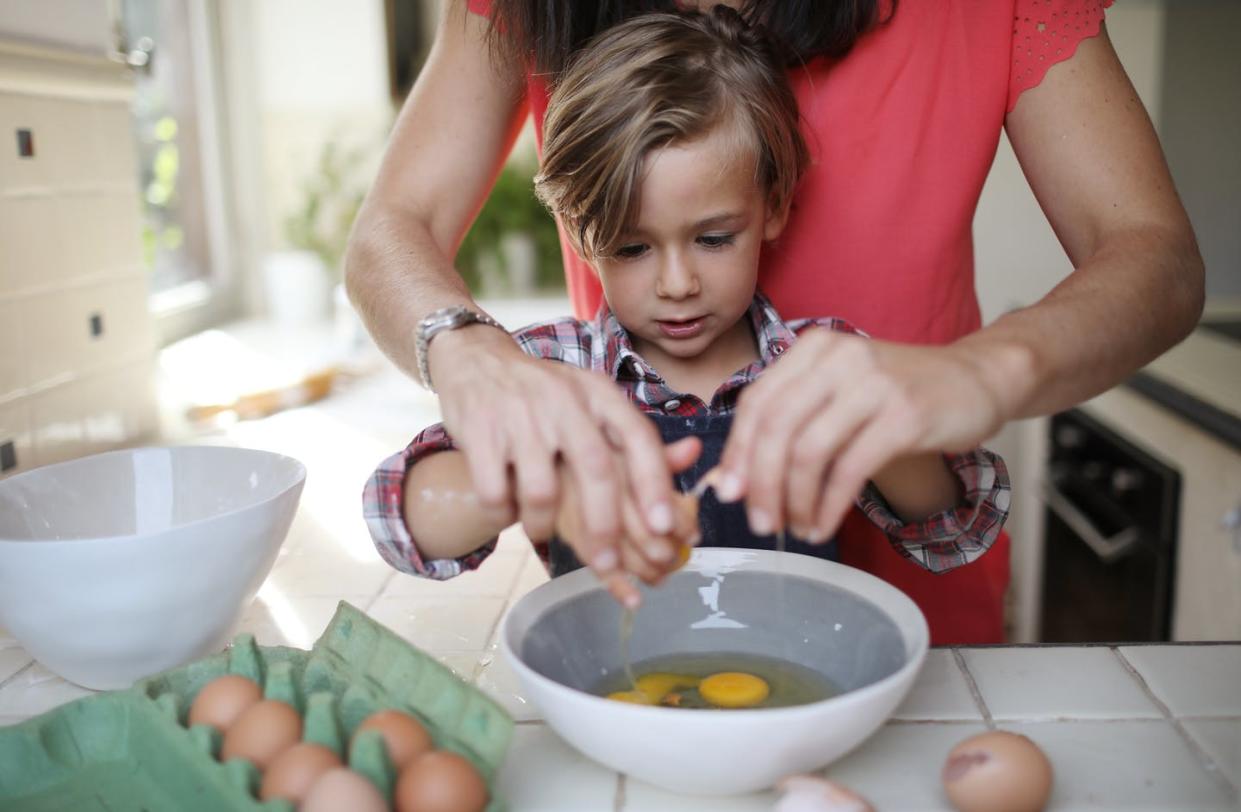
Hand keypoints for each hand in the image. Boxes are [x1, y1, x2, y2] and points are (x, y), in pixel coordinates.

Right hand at [430, 327, 681, 575]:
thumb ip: (634, 436)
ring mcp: (520, 415)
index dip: (654, 484)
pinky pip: (496, 492)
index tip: (665, 528)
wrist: (477, 359)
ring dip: (543, 525)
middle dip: (605, 526)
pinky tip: (506, 515)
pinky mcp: (480, 431)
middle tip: (608, 563)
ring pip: (541, 491)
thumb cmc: (546, 394)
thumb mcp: (593, 403)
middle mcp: (564, 400)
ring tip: (541, 531)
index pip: (638, 437)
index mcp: (598, 394)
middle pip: (595, 469)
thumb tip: (692, 457)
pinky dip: (503, 515)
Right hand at [555, 437, 702, 607]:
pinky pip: (589, 560)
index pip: (660, 493)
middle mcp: (598, 473)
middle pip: (640, 525)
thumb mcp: (620, 441)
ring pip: (617, 547)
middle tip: (674, 558)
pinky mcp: (560, 524)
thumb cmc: (584, 451)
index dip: (680, 520)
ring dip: (644, 569)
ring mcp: (576, 500)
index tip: (690, 536)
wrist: (529, 456)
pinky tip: (633, 598)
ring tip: (659, 575)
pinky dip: (615, 584)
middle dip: (664, 551)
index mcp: (620, 449)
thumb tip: (694, 448)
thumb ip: (658, 453)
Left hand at [717, 329, 1005, 540]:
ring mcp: (873, 385)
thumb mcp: (837, 395)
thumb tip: (729, 479)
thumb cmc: (897, 392)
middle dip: (761, 484)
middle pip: (777, 428)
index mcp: (813, 348)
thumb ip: (788, 428)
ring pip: (809, 452)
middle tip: (759, 521)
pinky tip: (823, 524)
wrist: (976, 378)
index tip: (729, 492)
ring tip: (795, 528)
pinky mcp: (904, 416)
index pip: (757, 402)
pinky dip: (829, 506)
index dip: (737, 452)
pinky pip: (849, 470)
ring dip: (794, 500)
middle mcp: (839, 359)